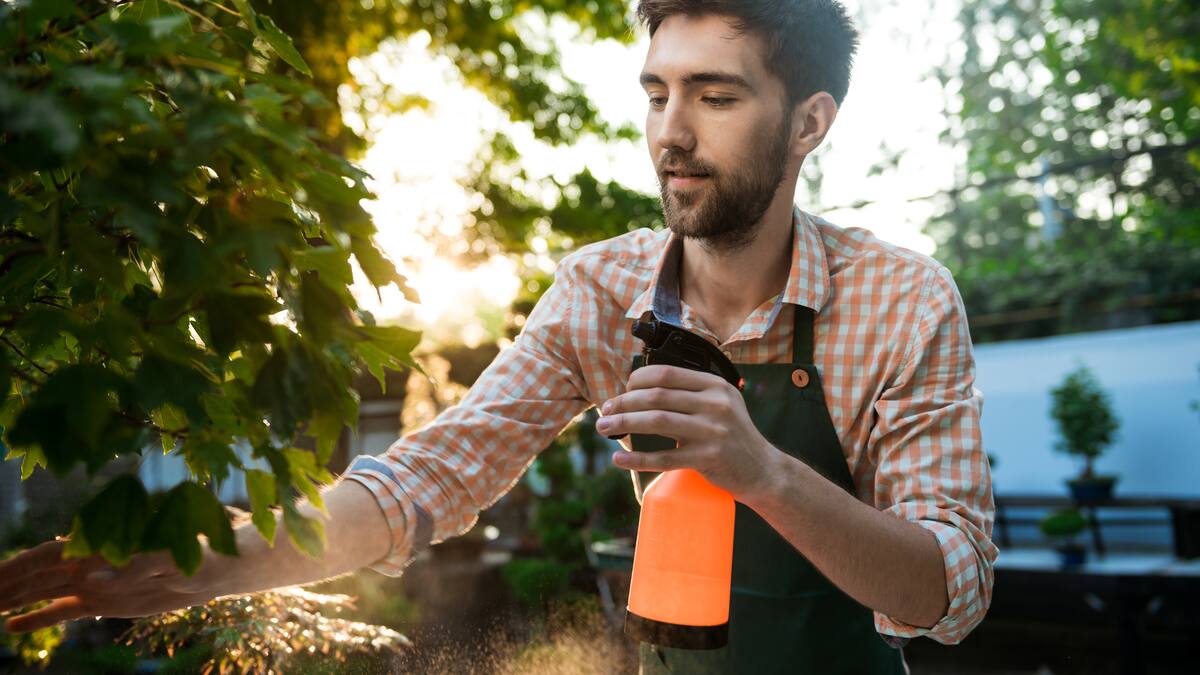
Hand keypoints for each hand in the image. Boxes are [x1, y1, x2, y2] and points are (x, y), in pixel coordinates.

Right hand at [0, 538, 225, 632]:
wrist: (215, 566)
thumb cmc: (195, 551)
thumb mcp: (169, 556)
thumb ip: (133, 565)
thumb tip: (92, 580)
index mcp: (101, 548)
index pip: (48, 556)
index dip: (18, 566)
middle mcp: (90, 562)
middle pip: (36, 573)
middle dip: (6, 584)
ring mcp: (94, 582)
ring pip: (43, 592)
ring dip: (14, 600)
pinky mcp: (104, 601)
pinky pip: (63, 610)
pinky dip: (38, 617)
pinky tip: (12, 627)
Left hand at [596, 364, 780, 501]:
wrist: (763, 470)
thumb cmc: (732, 436)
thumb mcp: (720, 404)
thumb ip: (690, 394)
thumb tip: (638, 391)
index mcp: (714, 385)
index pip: (666, 373)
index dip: (636, 381)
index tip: (621, 392)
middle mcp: (715, 404)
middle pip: (656, 396)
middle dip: (623, 403)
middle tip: (605, 412)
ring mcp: (713, 431)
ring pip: (656, 422)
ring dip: (623, 424)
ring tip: (603, 429)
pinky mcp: (708, 458)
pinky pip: (665, 458)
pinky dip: (638, 459)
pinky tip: (618, 459)